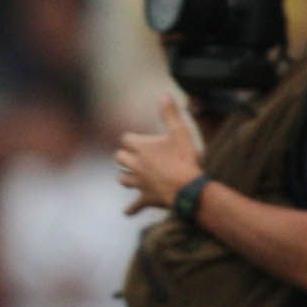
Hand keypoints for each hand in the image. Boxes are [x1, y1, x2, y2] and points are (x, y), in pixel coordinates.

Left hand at [115, 95, 203, 215]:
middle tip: (132, 155)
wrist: (187, 187)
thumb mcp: (180, 131)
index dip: (132, 138)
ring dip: (125, 176)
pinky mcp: (145, 198)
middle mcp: (135, 165)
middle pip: (120, 158)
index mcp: (141, 148)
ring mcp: (139, 183)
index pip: (126, 139)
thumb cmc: (184, 158)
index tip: (137, 139)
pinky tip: (128, 212)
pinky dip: (131, 208)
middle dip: (125, 155)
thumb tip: (164, 94)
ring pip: (122, 179)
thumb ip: (170, 114)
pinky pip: (134, 205)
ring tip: (131, 176)